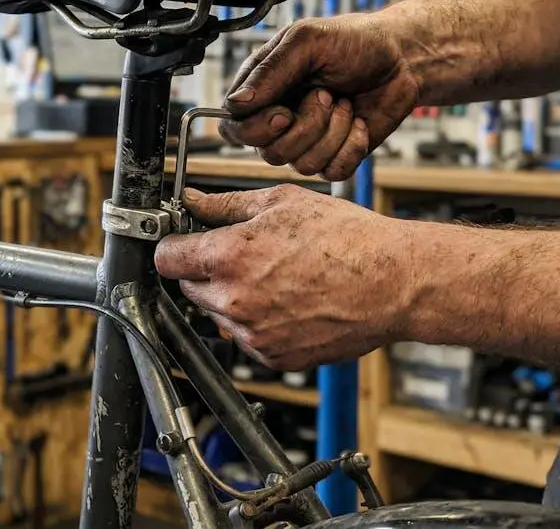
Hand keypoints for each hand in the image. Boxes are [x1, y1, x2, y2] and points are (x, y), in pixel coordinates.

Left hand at [156, 185, 415, 369]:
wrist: (393, 284)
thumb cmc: (346, 239)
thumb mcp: (281, 203)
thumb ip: (225, 205)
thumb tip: (193, 202)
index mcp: (228, 257)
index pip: (166, 258)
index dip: (175, 245)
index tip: (185, 241)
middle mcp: (233, 301)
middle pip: (188, 287)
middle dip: (206, 270)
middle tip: (244, 255)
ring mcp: (252, 334)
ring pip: (217, 314)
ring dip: (232, 297)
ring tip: (277, 277)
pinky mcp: (272, 357)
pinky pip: (247, 338)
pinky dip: (258, 322)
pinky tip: (290, 301)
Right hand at [221, 15, 419, 180]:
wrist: (403, 59)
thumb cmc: (355, 41)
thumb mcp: (308, 40)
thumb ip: (270, 70)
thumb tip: (236, 103)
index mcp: (263, 89)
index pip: (234, 127)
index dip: (257, 128)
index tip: (284, 113)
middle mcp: (280, 119)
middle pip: (268, 152)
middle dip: (306, 126)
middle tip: (326, 95)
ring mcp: (307, 141)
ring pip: (302, 164)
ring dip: (333, 132)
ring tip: (346, 103)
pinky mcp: (334, 156)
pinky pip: (331, 172)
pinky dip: (351, 147)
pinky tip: (360, 124)